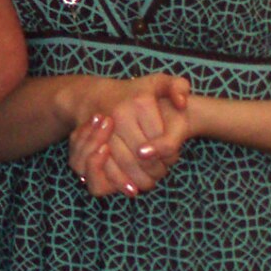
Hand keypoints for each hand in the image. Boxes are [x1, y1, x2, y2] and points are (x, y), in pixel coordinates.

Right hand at [69, 75, 190, 196]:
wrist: (91, 96)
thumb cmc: (132, 93)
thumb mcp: (157, 82)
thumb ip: (178, 86)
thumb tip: (182, 104)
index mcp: (139, 102)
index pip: (161, 139)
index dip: (170, 155)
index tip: (172, 158)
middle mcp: (119, 115)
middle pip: (143, 155)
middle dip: (156, 170)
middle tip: (162, 172)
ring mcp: (101, 130)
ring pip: (126, 164)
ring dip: (140, 179)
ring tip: (149, 181)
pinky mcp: (88, 144)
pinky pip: (105, 169)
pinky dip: (119, 182)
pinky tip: (131, 188)